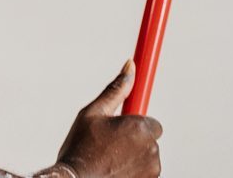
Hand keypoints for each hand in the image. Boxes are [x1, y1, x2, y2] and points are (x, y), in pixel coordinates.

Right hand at [55, 61, 161, 177]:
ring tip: (108, 162)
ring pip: (146, 160)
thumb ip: (116, 89)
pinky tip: (112, 173)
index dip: (135, 126)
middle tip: (110, 147)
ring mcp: (149, 172)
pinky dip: (132, 174)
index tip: (123, 130)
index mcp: (140, 128)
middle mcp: (150, 151)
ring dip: (133, 160)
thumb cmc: (80, 150)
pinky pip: (142, 175)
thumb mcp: (94, 113)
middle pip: (149, 142)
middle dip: (134, 143)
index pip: (152, 123)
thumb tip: (130, 66)